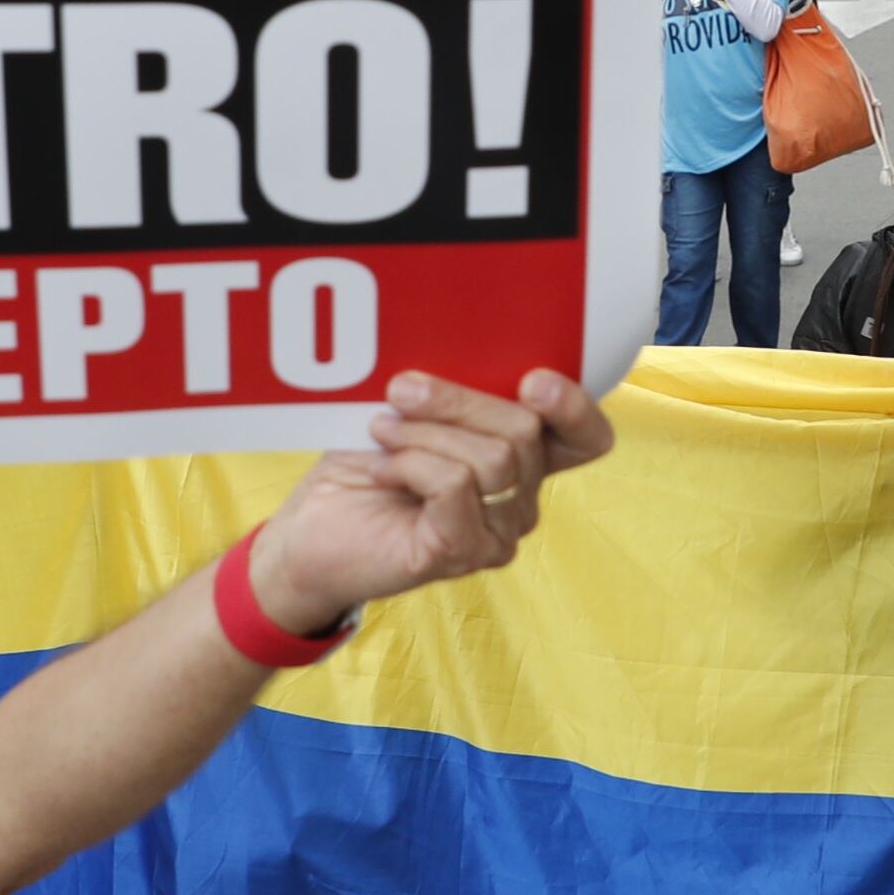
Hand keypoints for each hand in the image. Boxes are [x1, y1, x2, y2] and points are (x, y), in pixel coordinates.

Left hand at [245, 370, 613, 632]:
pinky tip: (380, 467)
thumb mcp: (414, 412)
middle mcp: (520, 500)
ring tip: (381, 432)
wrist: (307, 536)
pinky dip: (411, 464)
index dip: (575, 407)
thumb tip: (463, 342)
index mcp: (521, 460)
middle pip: (526, 431)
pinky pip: (456, 485)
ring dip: (425, 432)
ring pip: (493, 458)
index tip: (532, 380)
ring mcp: (496, 533)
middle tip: (400, 391)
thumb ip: (454, 390)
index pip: (586, 438)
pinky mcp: (460, 553)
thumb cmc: (360, 466)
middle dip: (458, 400)